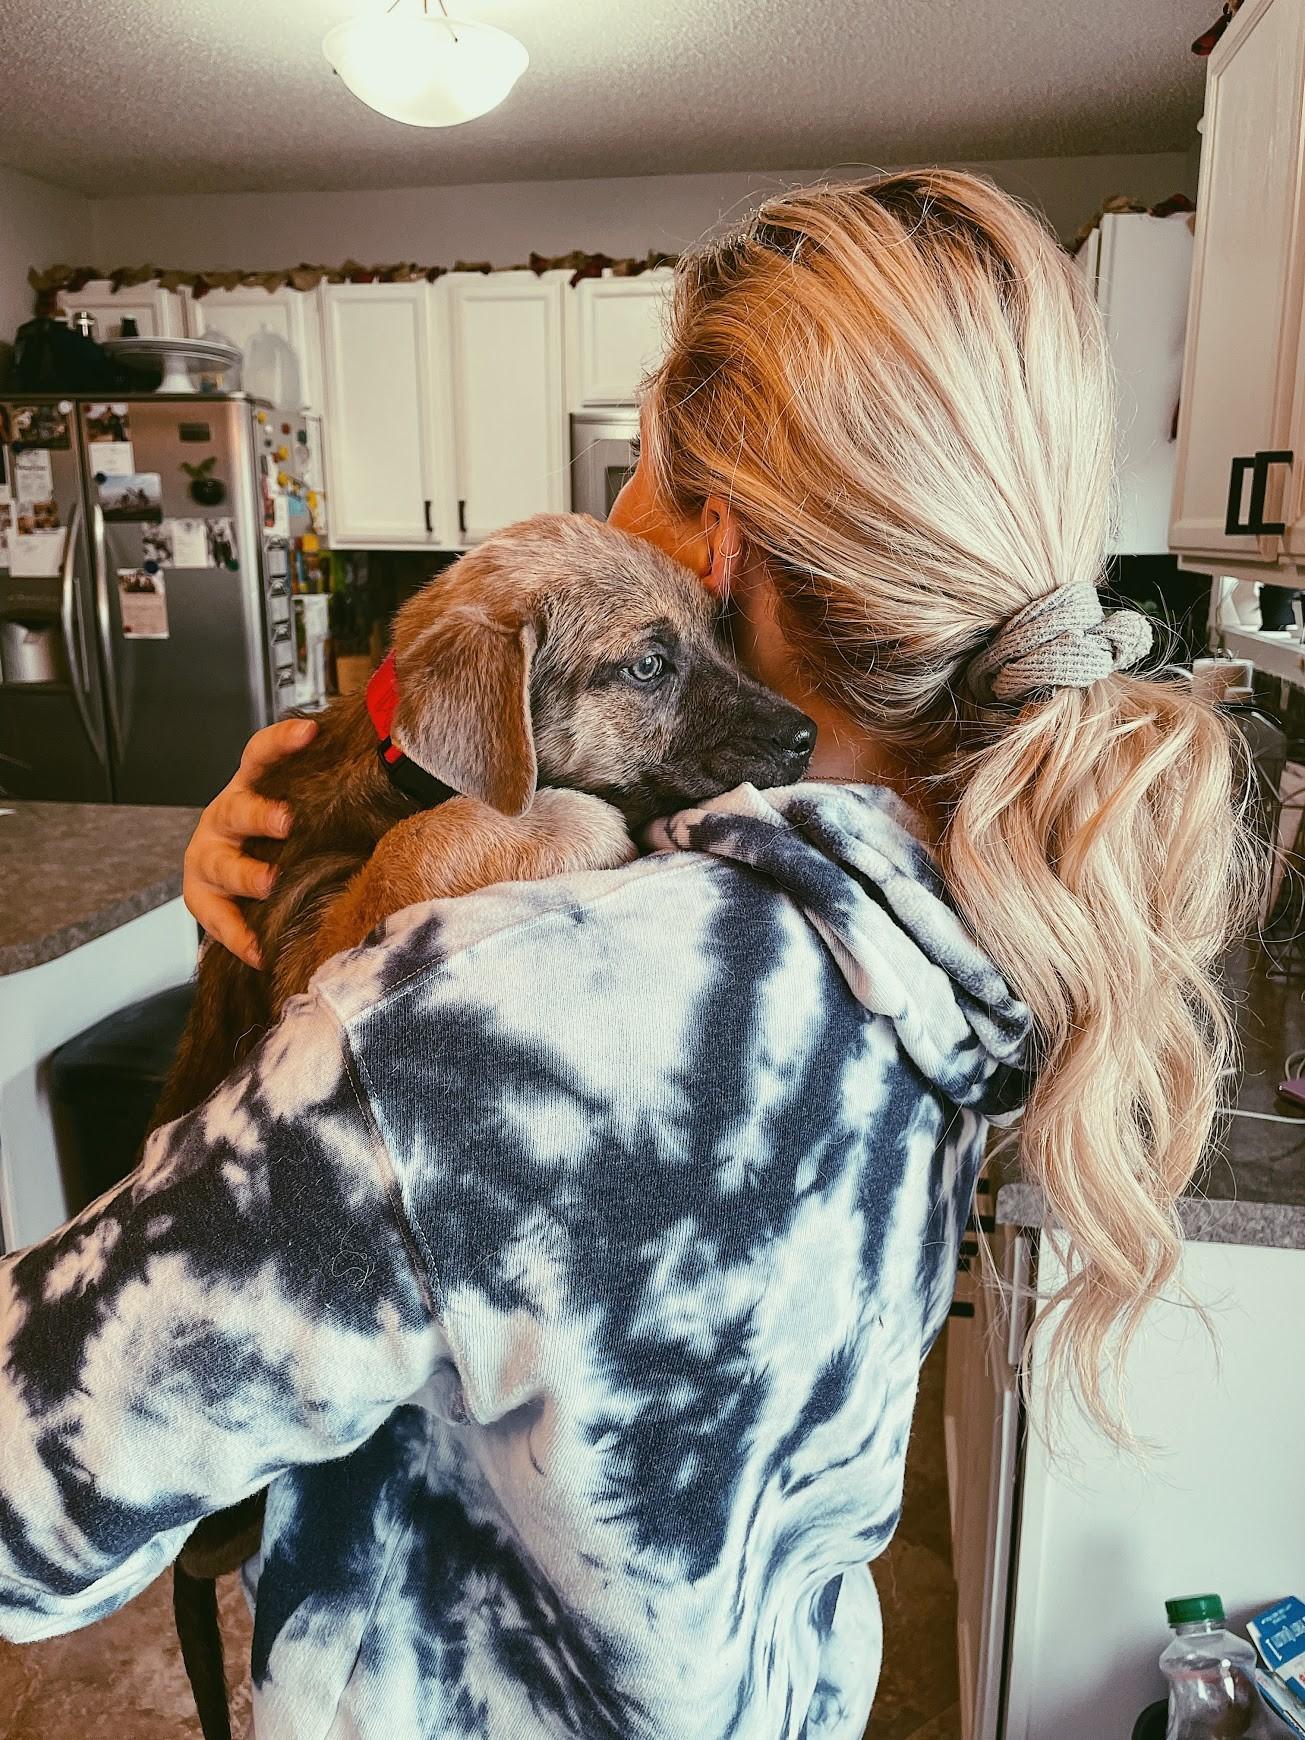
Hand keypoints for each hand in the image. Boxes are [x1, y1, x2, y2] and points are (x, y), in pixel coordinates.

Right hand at [182, 718, 317, 967]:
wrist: (242, 880)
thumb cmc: (286, 839)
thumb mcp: (307, 813)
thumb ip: (336, 799)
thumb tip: (403, 780)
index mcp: (251, 788)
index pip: (260, 755)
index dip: (282, 741)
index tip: (311, 731)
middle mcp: (224, 818)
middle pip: (236, 809)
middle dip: (260, 814)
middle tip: (288, 821)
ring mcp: (209, 858)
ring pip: (219, 864)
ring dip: (245, 874)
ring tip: (270, 882)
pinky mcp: (202, 898)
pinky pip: (215, 919)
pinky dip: (237, 936)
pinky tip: (259, 951)